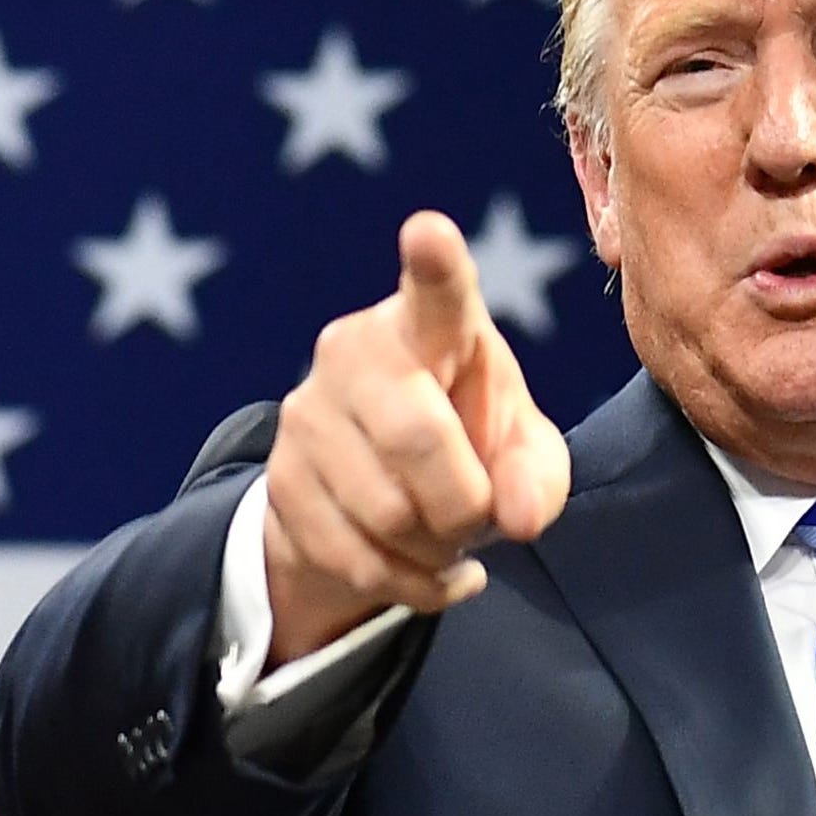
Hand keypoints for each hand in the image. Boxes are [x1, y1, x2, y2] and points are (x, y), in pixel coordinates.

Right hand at [260, 210, 570, 665]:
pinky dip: (407, 584)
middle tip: (479, 515)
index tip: (429, 232)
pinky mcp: (278, 479)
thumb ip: (537, 477)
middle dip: (464, 501)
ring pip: (386, 512)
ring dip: (435, 548)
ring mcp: (307, 413)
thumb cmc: (473, 444)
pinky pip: (354, 558)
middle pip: (417, 438)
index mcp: (432, 324)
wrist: (380, 492)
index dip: (434, 262)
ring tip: (445, 533)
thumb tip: (518, 516)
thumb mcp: (526, 456)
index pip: (435, 290)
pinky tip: (424, 569)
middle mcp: (357, 350)